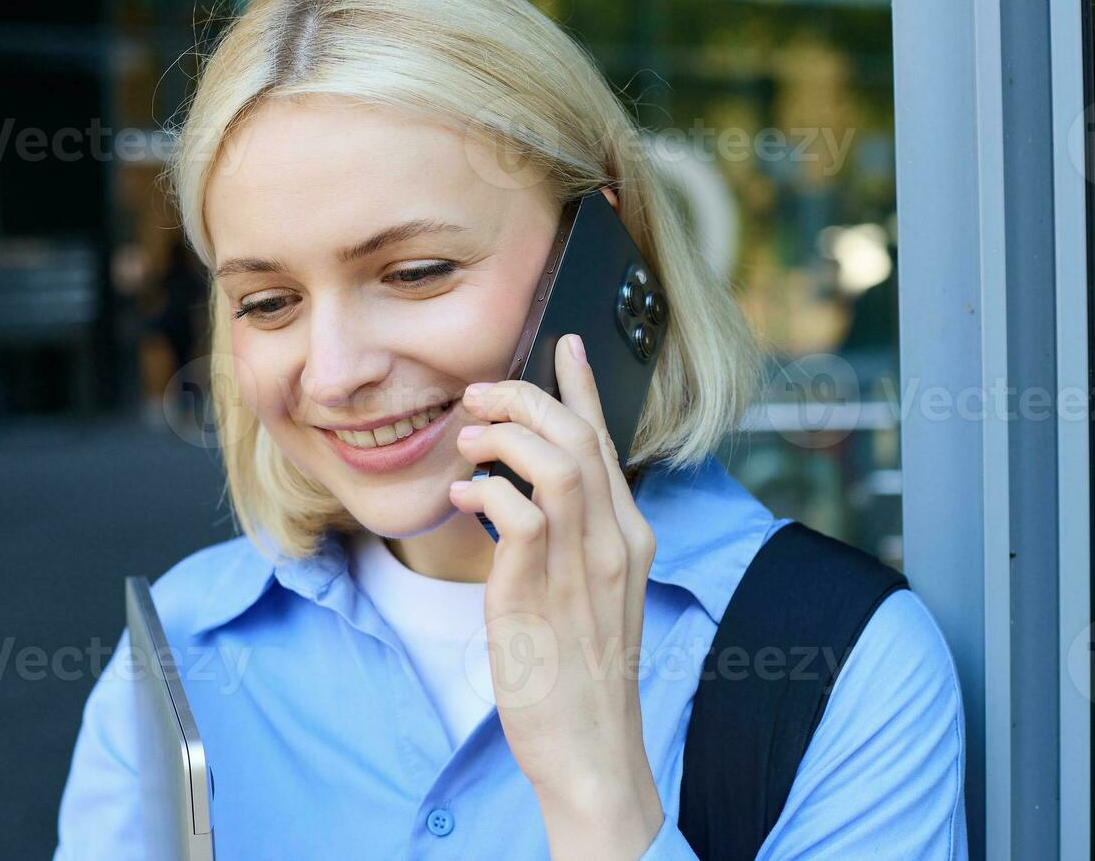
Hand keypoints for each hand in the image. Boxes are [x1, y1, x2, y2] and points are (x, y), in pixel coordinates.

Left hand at [449, 332, 664, 859]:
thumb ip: (571, 541)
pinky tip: (463, 495)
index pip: (606, 442)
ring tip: (470, 440)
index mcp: (630, 538)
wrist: (592, 750)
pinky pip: (520, 515)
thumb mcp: (589, 595)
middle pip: (580, 437)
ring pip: (557, 462)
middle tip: (480, 396)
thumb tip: (525, 496)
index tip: (562, 344)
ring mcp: (582, 568)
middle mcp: (615, 543)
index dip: (581, 387)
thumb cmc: (581, 675)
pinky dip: (487, 491)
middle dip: (526, 400)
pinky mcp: (540, 595)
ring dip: (507, 437)